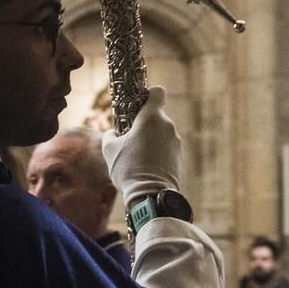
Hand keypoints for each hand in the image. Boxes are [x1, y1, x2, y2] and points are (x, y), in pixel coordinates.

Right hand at [101, 86, 180, 205]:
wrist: (150, 195)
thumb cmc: (128, 168)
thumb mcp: (109, 149)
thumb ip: (111, 134)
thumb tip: (114, 133)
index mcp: (151, 118)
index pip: (157, 92)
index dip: (147, 95)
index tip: (136, 105)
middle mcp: (167, 126)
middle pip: (155, 116)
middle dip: (143, 124)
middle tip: (129, 138)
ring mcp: (175, 141)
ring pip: (161, 133)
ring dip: (150, 139)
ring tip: (137, 156)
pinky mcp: (179, 156)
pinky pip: (166, 147)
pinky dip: (157, 152)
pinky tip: (146, 165)